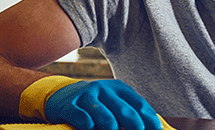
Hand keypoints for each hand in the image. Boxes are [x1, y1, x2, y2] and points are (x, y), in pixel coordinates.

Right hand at [45, 79, 161, 129]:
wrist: (62, 96)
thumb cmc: (96, 104)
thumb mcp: (114, 103)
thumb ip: (129, 112)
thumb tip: (152, 127)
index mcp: (119, 88)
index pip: (139, 104)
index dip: (150, 119)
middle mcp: (104, 89)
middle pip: (125, 110)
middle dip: (135, 125)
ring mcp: (87, 96)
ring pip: (105, 116)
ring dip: (112, 127)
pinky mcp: (70, 105)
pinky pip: (83, 119)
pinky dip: (89, 126)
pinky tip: (91, 128)